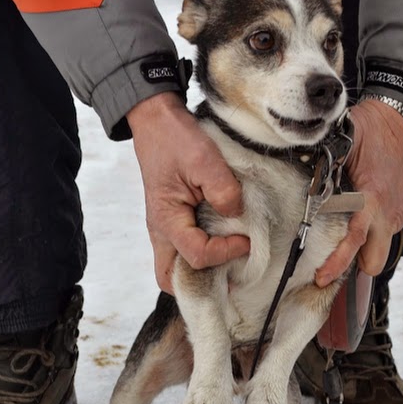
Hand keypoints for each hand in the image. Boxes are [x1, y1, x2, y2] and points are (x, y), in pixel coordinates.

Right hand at [128, 92, 250, 292]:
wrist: (155, 121)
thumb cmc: (175, 139)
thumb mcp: (205, 159)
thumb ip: (224, 191)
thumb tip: (237, 215)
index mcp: (167, 219)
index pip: (197, 256)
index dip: (226, 253)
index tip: (247, 240)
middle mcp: (161, 231)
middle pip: (170, 278)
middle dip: (201, 282)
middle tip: (231, 270)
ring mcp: (164, 228)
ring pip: (174, 267)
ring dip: (200, 270)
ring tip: (228, 260)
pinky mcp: (172, 221)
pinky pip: (182, 250)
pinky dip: (200, 255)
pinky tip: (221, 243)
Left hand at [315, 98, 402, 286]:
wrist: (396, 122)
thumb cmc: (367, 131)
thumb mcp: (341, 148)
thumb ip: (325, 173)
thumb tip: (299, 189)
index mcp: (372, 199)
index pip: (355, 240)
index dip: (338, 262)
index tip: (321, 277)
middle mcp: (389, 212)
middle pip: (374, 262)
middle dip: (356, 263)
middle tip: (333, 257)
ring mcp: (398, 214)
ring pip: (379, 250)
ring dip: (363, 248)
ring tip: (344, 232)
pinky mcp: (401, 212)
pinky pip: (384, 235)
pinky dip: (371, 234)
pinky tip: (359, 218)